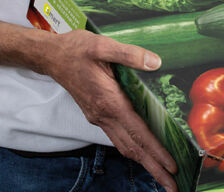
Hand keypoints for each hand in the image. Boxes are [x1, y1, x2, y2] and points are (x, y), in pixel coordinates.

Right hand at [36, 30, 177, 191]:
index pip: (138, 133)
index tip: (172, 166)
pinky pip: (118, 139)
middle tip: (173, 187)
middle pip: (133, 149)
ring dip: (145, 163)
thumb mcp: (102, 46)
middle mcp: (103, 115)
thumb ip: (130, 55)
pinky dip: (134, 150)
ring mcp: (99, 118)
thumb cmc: (75, 50)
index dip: (157, 151)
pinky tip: (144, 153)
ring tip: (162, 176)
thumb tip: (155, 62)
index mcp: (109, 102)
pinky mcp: (97, 116)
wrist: (50, 57)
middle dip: (154, 169)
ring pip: (125, 147)